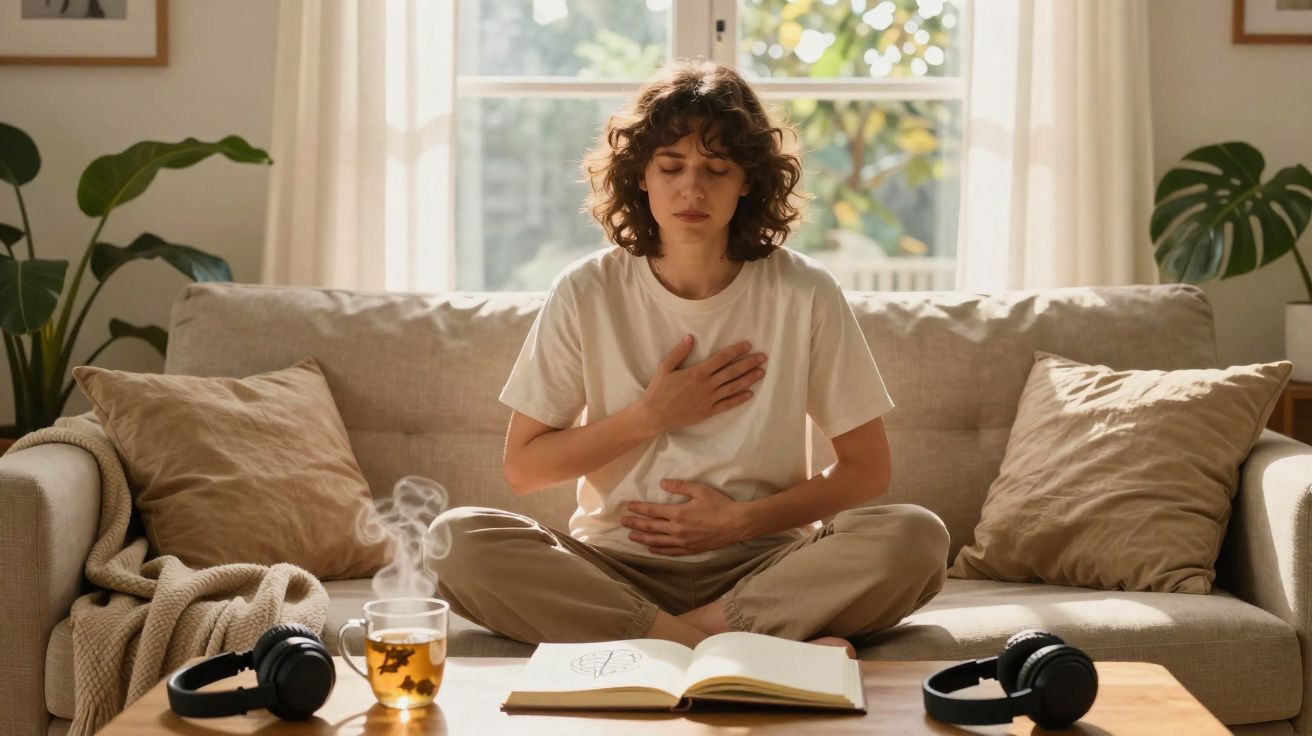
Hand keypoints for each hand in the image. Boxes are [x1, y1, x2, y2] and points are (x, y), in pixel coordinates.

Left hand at [621, 479, 747, 555]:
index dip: (639, 508)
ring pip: (657, 541)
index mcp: (678, 513)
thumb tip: (662, 483)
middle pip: (651, 527)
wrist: (736, 524)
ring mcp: (683, 541)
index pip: (653, 511)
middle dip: (635, 523)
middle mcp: (677, 529)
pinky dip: (659, 551)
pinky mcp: (690, 549)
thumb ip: (679, 486)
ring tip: (630, 536)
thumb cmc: (719, 504)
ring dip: (642, 538)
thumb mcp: (700, 490)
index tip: (629, 506)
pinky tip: (651, 549)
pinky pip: (670, 552)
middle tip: (622, 522)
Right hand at [639, 336, 767, 434]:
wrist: (654, 416)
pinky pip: (727, 404)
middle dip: (748, 363)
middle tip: (763, 357)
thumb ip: (679, 353)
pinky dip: (739, 399)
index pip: (721, 359)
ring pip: (733, 387)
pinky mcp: (708, 411)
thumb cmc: (658, 391)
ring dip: (749, 379)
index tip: (748, 345)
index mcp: (696, 373)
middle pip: (732, 372)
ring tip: (761, 372)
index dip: (735, 351)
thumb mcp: (665, 368)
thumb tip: (690, 337)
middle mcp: (706, 386)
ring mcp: (708, 400)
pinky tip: (750, 394)